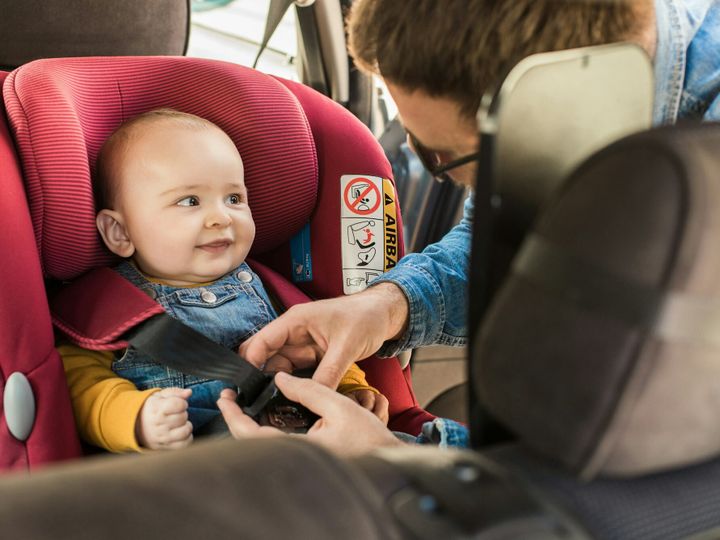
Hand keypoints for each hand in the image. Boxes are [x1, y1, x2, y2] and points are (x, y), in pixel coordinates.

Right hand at [136, 387, 192, 449]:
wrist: (136, 425)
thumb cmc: (153, 408)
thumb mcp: (160, 396)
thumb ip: (175, 392)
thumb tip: (189, 392)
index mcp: (156, 408)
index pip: (178, 404)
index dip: (182, 403)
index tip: (179, 404)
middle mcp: (158, 424)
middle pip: (183, 417)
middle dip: (183, 413)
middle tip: (176, 414)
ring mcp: (162, 437)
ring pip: (185, 431)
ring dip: (186, 426)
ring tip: (180, 423)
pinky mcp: (165, 447)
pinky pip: (184, 444)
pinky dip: (187, 438)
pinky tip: (181, 432)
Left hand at [217, 372, 403, 455]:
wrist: (388, 459)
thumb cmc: (369, 437)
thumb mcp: (340, 405)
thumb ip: (309, 390)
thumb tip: (281, 378)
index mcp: (300, 449)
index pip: (252, 435)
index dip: (234, 416)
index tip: (225, 398)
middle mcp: (295, 459)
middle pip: (252, 443)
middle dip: (236, 419)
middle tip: (230, 398)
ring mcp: (299, 461)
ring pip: (263, 445)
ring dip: (249, 425)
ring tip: (244, 402)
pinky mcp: (305, 459)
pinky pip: (276, 446)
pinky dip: (266, 430)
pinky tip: (267, 414)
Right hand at [239, 283, 408, 388]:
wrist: (384, 314)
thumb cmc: (365, 317)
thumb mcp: (347, 346)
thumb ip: (329, 373)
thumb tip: (313, 396)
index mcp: (295, 321)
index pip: (262, 342)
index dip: (251, 363)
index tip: (247, 388)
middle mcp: (294, 332)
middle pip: (265, 356)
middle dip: (259, 377)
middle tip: (258, 402)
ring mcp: (302, 344)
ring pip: (279, 367)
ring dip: (277, 383)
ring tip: (274, 405)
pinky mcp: (312, 355)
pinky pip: (296, 372)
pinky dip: (293, 384)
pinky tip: (292, 398)